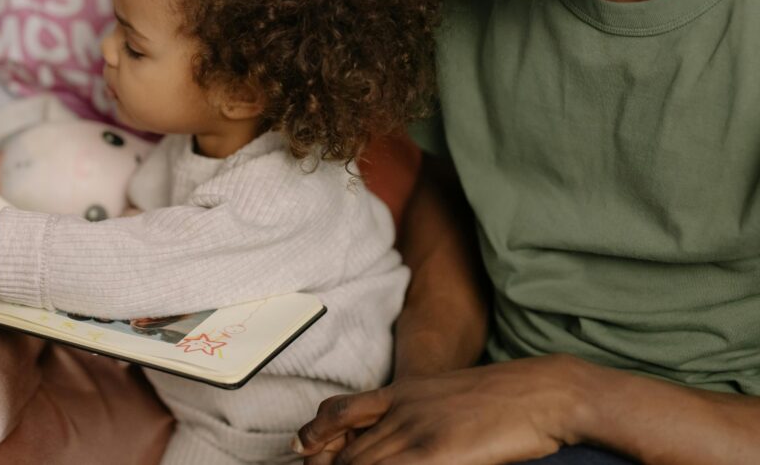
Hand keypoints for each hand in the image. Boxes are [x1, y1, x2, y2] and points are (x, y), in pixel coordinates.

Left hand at [295, 356, 587, 464]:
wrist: (544, 391)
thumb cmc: (502, 399)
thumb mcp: (445, 397)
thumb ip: (414, 413)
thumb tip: (396, 440)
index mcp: (402, 392)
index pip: (337, 413)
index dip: (314, 437)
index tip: (304, 452)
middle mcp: (402, 409)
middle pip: (346, 450)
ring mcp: (417, 431)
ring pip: (361, 464)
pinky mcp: (437, 452)